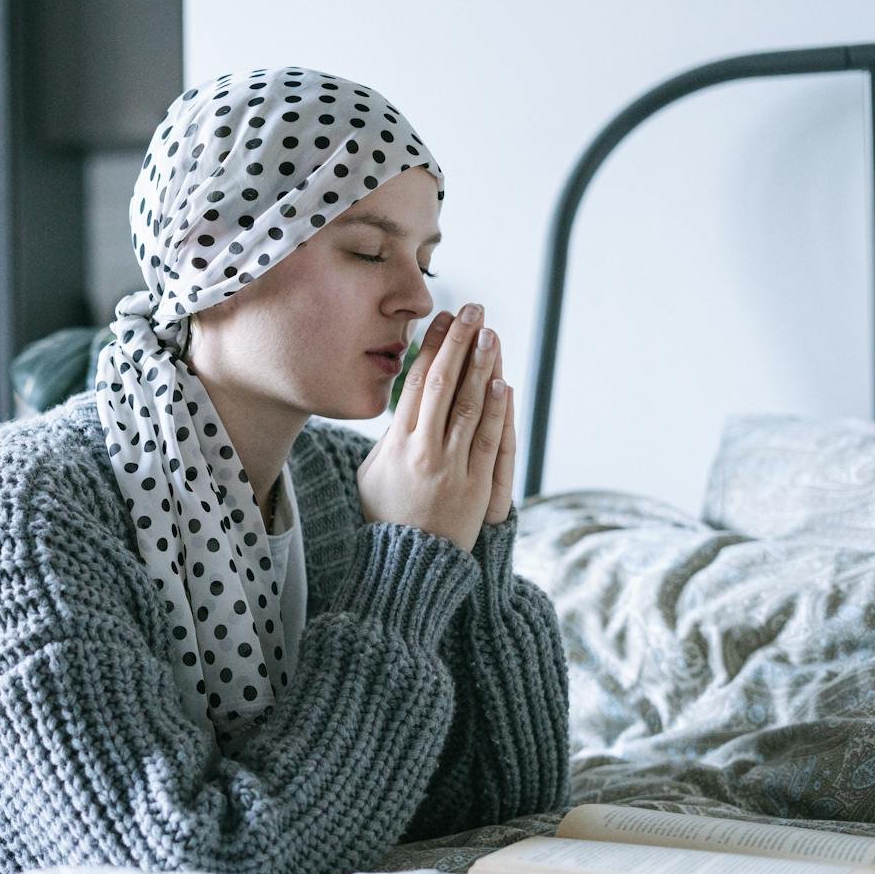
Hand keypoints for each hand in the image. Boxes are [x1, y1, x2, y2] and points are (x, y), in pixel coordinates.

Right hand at [357, 303, 509, 552]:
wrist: (408, 562)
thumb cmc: (386, 514)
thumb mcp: (372, 472)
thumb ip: (389, 437)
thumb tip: (404, 404)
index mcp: (396, 443)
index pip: (416, 382)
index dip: (432, 346)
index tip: (442, 319)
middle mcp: (424, 449)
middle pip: (445, 384)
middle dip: (460, 343)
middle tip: (472, 311)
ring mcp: (452, 466)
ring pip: (471, 405)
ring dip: (483, 366)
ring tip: (491, 334)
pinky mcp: (477, 484)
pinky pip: (489, 438)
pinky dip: (498, 408)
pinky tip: (502, 380)